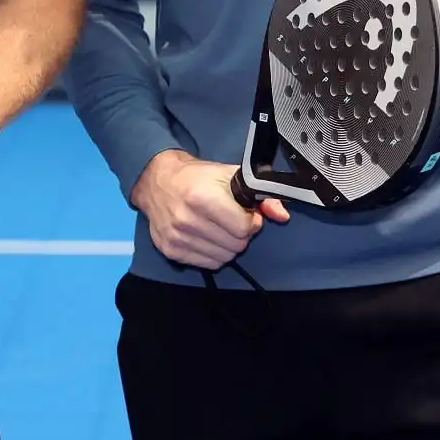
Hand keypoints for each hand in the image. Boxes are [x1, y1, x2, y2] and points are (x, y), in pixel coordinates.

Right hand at [130, 149, 288, 269]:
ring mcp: (177, 238)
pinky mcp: (170, 251)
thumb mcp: (229, 175)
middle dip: (241, 234)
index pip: (243, 228)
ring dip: (228, 245)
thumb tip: (282, 215)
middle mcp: (187, 220)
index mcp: (202, 197)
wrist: (157, 181)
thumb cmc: (196, 176)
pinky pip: (208, 264)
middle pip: (236, 245)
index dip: (252, 221)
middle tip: (232, 220)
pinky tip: (208, 237)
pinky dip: (214, 253)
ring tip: (220, 228)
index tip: (247, 214)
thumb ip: (260, 194)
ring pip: (224, 258)